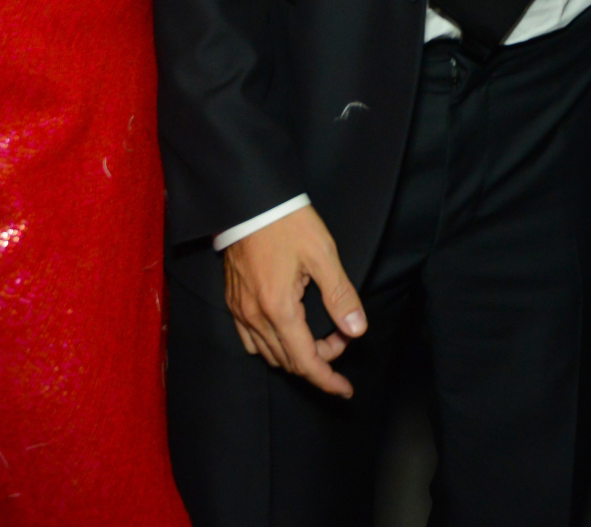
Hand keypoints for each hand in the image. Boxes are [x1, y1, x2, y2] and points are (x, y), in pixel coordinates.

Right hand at [223, 204, 366, 398]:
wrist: (250, 200)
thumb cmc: (287, 223)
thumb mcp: (322, 255)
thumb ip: (340, 296)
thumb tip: (356, 330)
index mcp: (279, 308)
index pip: (305, 361)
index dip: (327, 380)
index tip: (345, 389)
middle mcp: (255, 316)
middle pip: (289, 360)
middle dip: (320, 360)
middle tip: (343, 339)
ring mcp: (241, 309)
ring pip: (269, 353)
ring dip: (297, 354)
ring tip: (322, 336)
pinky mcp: (234, 300)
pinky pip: (250, 339)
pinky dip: (272, 346)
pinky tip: (288, 334)